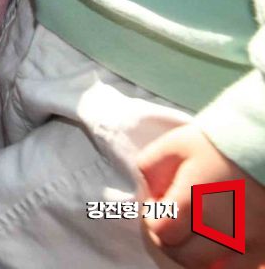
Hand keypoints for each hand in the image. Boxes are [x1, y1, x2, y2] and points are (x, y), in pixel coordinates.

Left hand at [137, 123, 264, 266]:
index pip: (161, 232)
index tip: (159, 205)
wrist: (259, 149)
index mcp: (195, 201)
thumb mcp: (173, 146)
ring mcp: (245, 241)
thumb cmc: (215, 145)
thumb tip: (149, 195)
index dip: (154, 220)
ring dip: (194, 255)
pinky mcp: (262, 247)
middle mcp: (221, 227)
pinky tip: (214, 247)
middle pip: (184, 256)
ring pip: (208, 267)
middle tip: (173, 222)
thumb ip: (150, 170)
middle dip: (170, 240)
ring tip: (192, 234)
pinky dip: (220, 264)